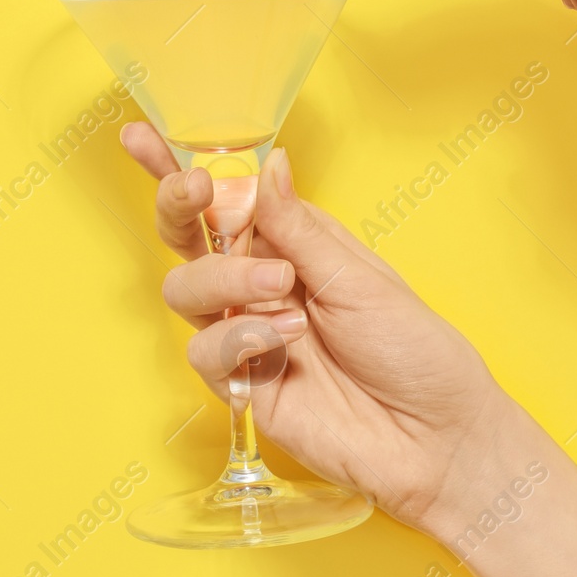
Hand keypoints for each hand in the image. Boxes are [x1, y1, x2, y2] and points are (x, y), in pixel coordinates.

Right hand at [120, 121, 515, 529]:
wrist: (435, 441)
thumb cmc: (415, 353)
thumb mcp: (361, 277)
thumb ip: (299, 228)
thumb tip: (266, 163)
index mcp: (292, 244)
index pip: (228, 197)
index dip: (178, 167)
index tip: (141, 136)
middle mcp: (259, 283)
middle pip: (187, 237)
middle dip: (179, 207)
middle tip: (198, 193)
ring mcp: (245, 334)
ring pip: (185, 289)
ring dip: (225, 278)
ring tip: (283, 292)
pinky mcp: (240, 384)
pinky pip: (204, 351)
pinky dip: (237, 338)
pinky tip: (280, 343)